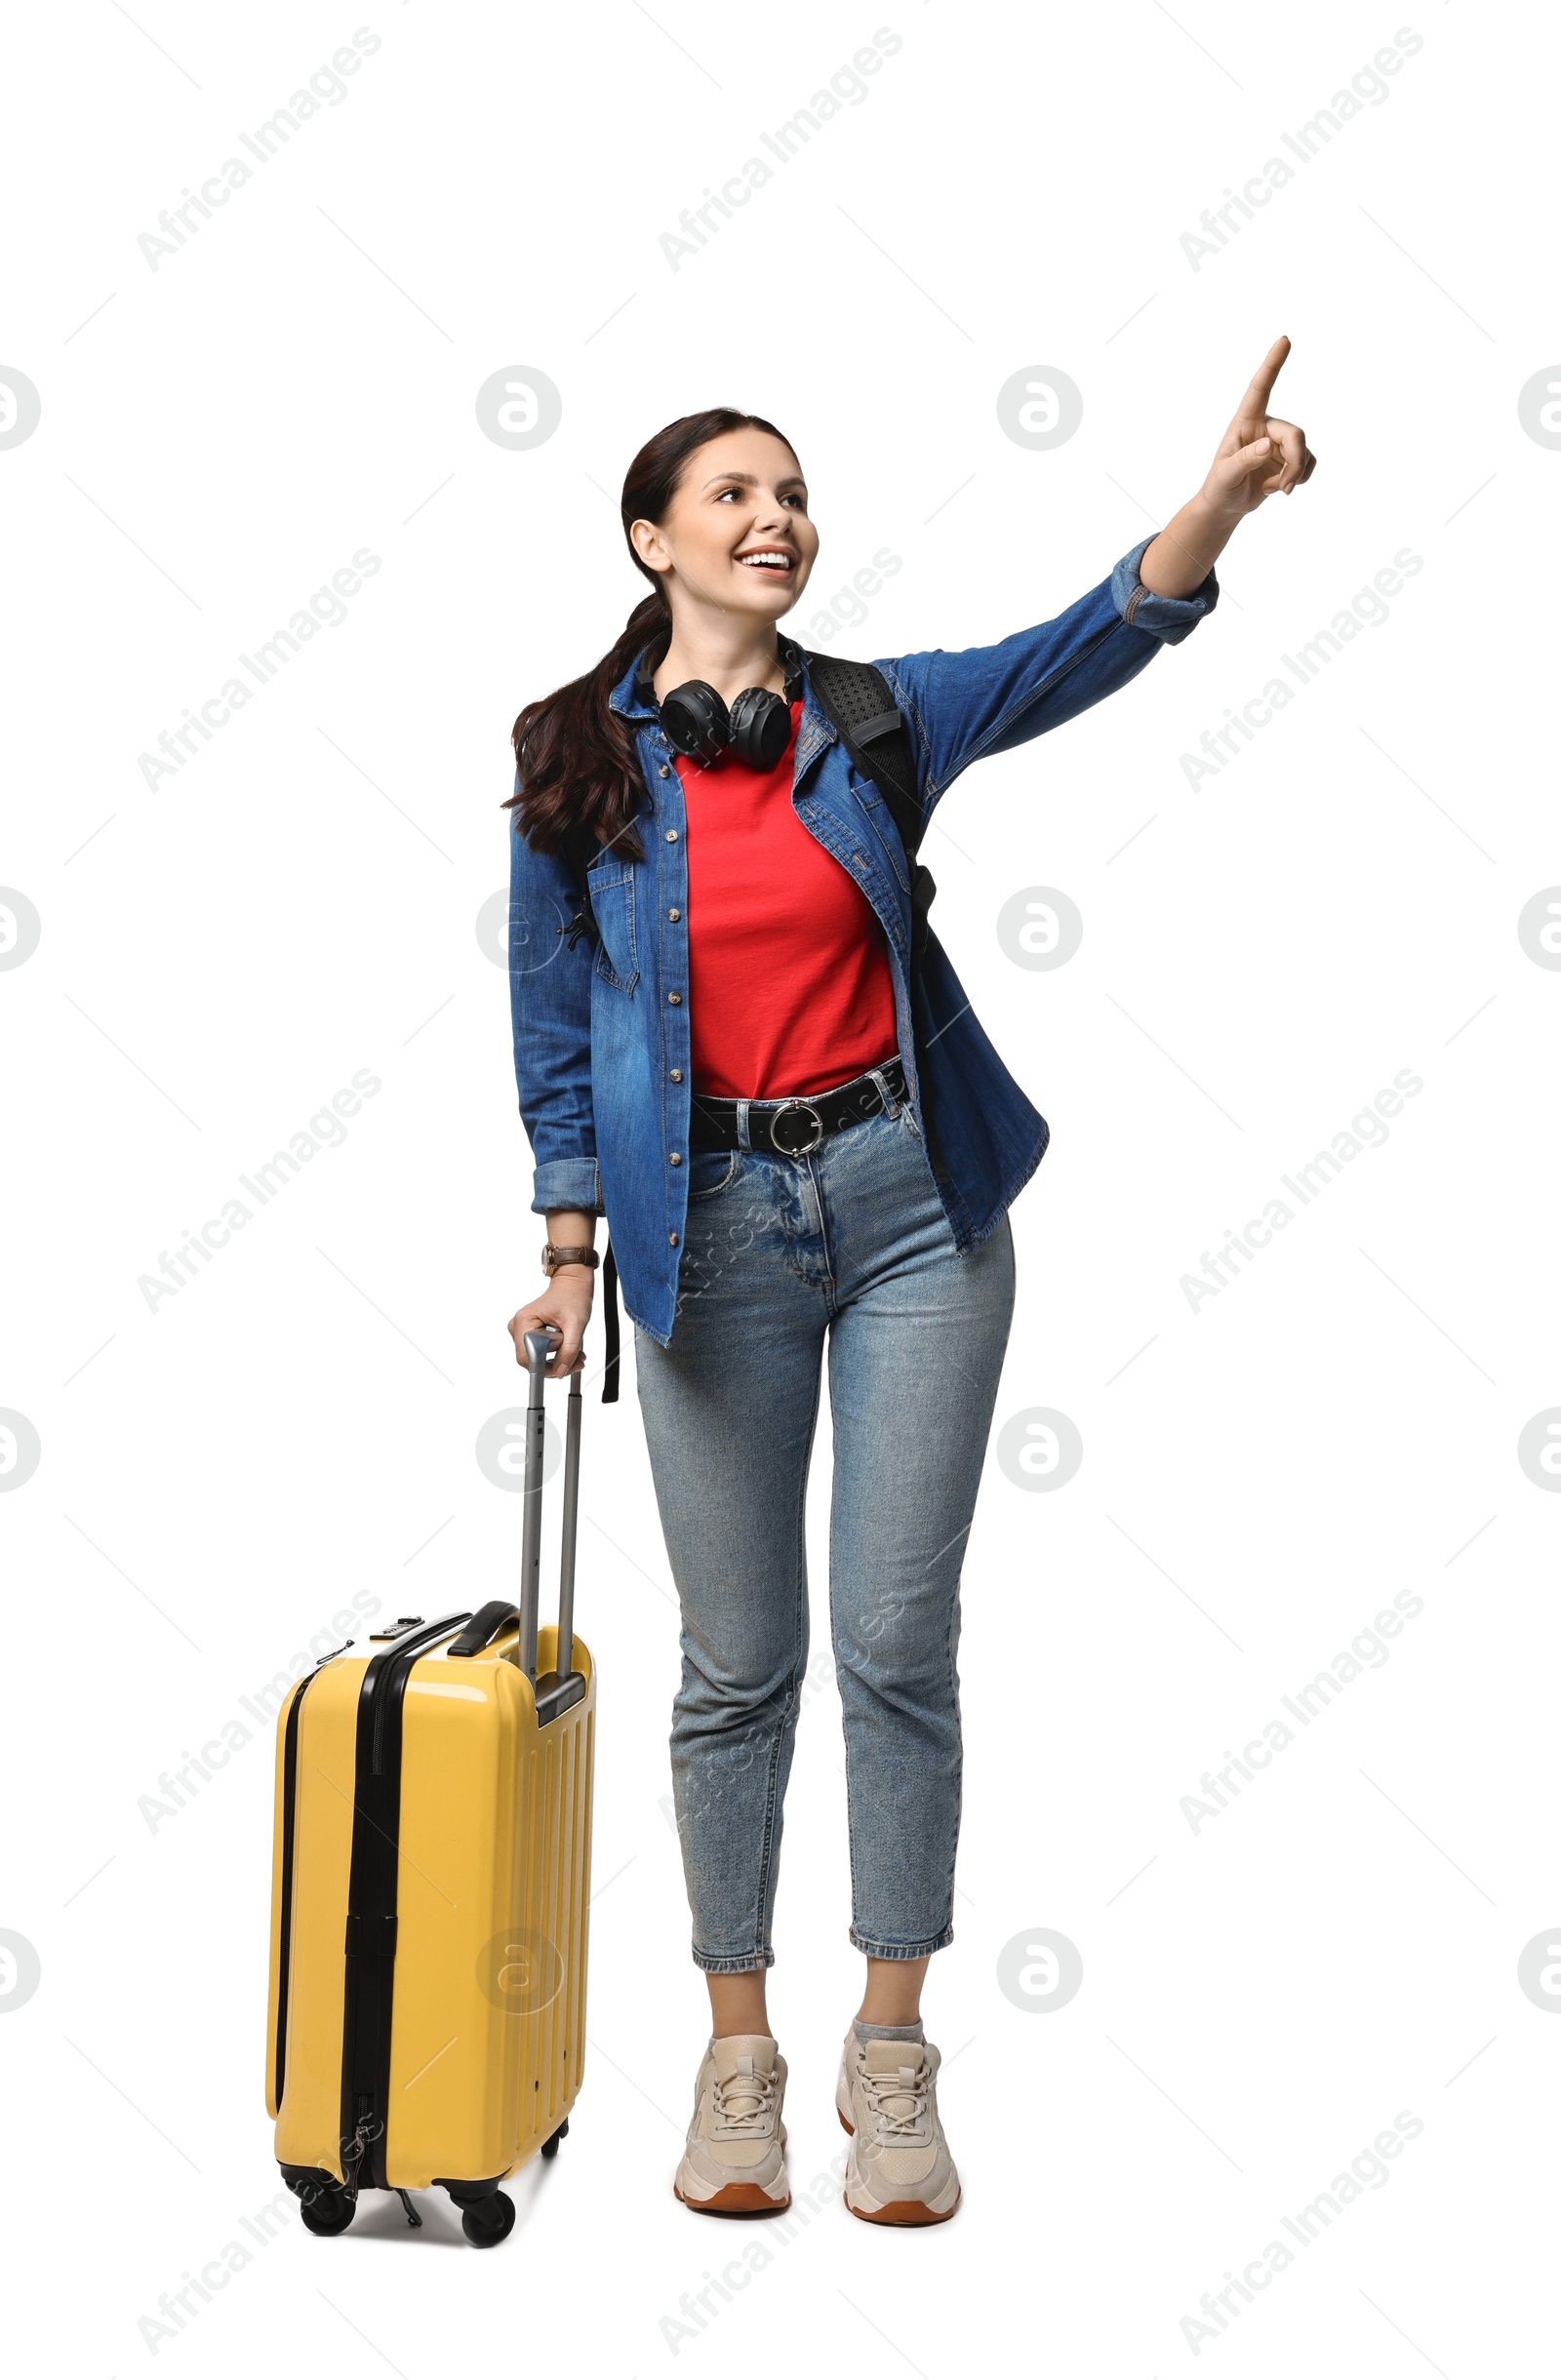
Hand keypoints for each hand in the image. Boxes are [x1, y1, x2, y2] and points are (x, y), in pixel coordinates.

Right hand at [507, 1271, 593, 1377]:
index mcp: (524, 1321)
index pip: (527, 1358)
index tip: (565, 1367)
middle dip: (556, 1364)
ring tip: (576, 1352)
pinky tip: (567, 1348)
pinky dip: (556, 1355)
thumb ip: (569, 1350)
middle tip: (577, 1359)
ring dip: (559, 1360)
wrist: (572, 1285)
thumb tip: (560, 1372)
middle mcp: (518, 1327)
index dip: (546, 1367)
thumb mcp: (576, 1324)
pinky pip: (539, 1354)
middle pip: (532, 1361)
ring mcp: (522, 1331)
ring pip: (537, 1360)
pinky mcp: (529, 1334)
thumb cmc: (572, 1297)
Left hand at [1200, 335, 1316, 520]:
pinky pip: (1308, 462)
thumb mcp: (1225, 476)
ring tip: (1277, 491)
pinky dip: (1300, 478)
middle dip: (1295, 462)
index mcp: (1245, 422)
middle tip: (1287, 488)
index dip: (1272, 364)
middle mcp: (1265, 427)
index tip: (1284, 340)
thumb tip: (1266, 446)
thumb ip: (1244, 460)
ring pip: (1303, 450)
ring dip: (1295, 475)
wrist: (1226, 505)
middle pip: (1294, 434)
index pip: (1260, 389)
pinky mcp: (1289, 458)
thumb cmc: (1220, 487)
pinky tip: (1282, 489)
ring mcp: (1278, 442)